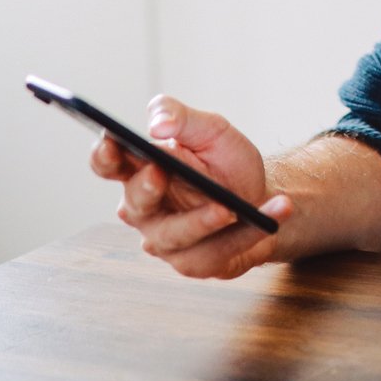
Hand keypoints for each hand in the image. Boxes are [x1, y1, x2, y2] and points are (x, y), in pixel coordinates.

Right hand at [88, 95, 292, 279]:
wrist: (261, 194)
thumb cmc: (225, 163)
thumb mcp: (211, 130)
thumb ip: (182, 118)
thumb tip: (157, 123)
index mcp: (140, 170)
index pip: (107, 163)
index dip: (104, 155)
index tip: (112, 141)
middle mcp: (145, 209)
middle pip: (134, 204)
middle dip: (145, 189)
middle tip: (160, 172)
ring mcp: (166, 241)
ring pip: (174, 236)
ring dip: (203, 221)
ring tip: (230, 207)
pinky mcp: (196, 263)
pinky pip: (217, 252)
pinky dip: (249, 232)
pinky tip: (276, 211)